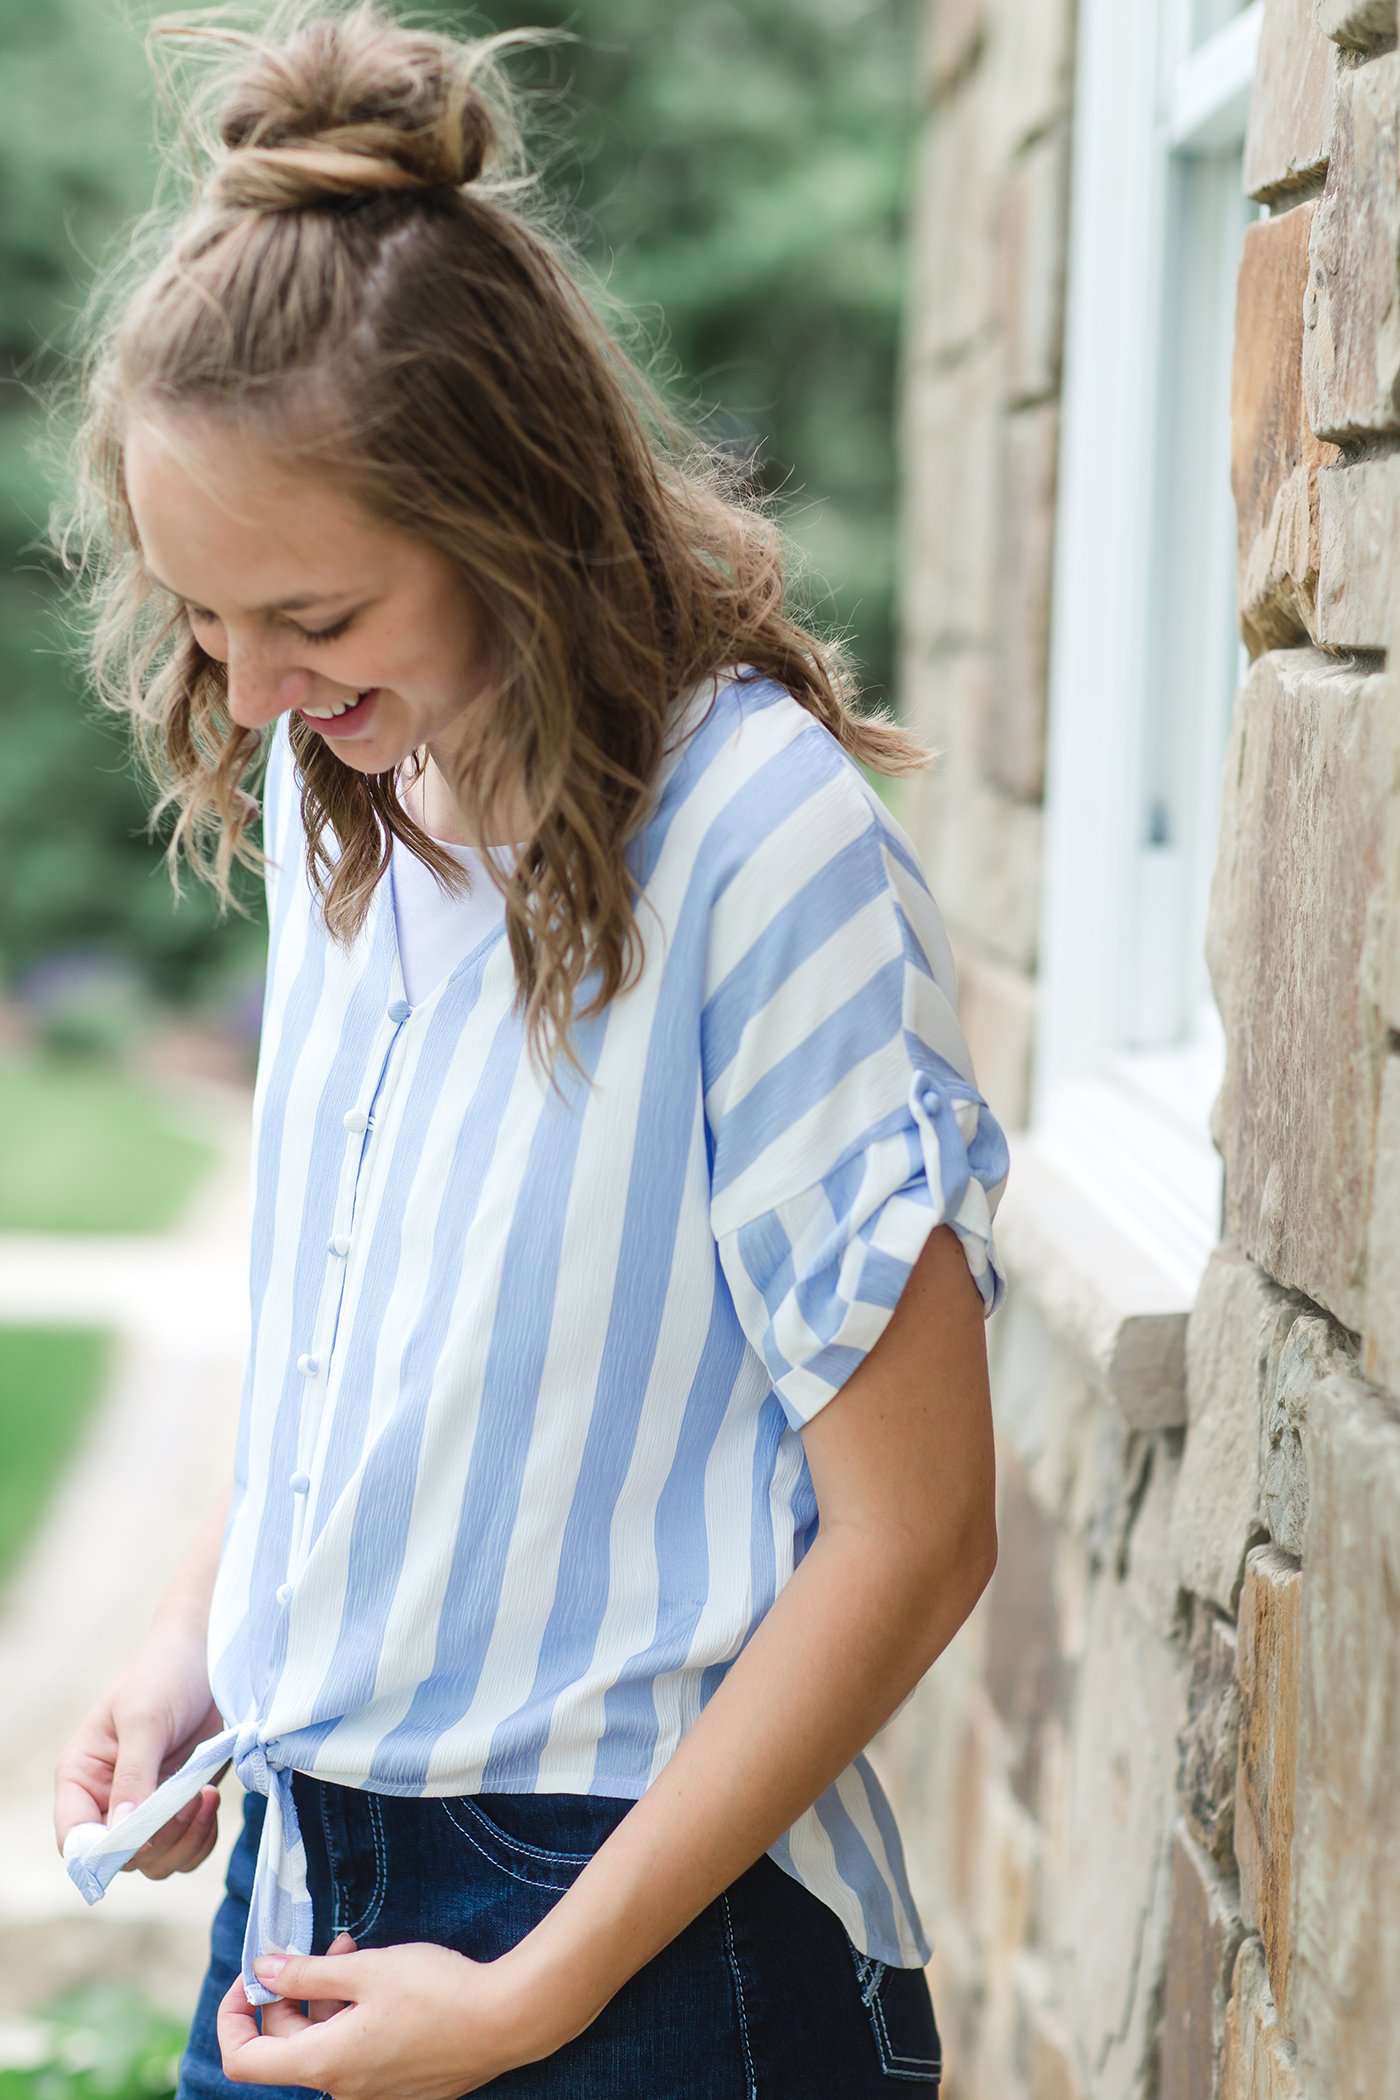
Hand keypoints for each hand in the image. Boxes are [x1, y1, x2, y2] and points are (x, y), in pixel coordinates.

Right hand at [53, 1610, 224, 1879]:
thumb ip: (134, 1775)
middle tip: (189, 1802)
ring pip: (157, 1860)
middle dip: (159, 1841)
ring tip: (204, 1797)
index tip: (141, 1839)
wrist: (209, 1652)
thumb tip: (124, 1833)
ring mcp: (148, 1805)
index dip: (101, 1854)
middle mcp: (109, 1799)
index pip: (74, 1839)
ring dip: (184, 1841)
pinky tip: (212, 1801)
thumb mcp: (144, 1719)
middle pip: (122, 1859)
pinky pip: (186, 1847)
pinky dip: (201, 1837)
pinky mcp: (182, 1804)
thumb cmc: (165, 1673)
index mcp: (82, 1776)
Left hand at [216, 1937, 586, 2097]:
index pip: (243, 2059)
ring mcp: (371, 2093)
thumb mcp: (366, 1969)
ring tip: (355, 1953)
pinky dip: (353, 2018)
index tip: (252, 1978)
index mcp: (323, 2063)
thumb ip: (306, 1973)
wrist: (504, 2021)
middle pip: (287, 2047)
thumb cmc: (435, 1991)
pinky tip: (381, 1983)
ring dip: (328, 1999)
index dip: (233, 2016)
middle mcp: (340, 2090)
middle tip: (323, 1947)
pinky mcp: (398, 2087)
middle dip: (293, 1992)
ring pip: (325, 2046)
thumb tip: (261, 1971)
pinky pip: (356, 2055)